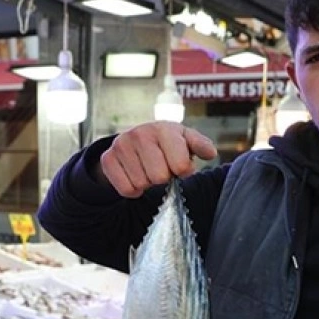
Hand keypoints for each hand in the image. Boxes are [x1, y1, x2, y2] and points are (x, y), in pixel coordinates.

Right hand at [98, 122, 216, 197]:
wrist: (136, 139)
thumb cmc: (168, 142)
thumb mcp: (186, 140)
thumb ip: (200, 145)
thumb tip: (210, 153)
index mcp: (164, 128)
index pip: (180, 166)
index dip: (183, 171)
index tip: (179, 165)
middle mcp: (140, 133)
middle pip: (159, 177)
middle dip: (163, 177)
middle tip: (161, 168)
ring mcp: (121, 145)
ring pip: (141, 184)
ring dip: (148, 183)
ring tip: (148, 170)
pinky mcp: (108, 158)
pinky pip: (125, 189)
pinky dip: (133, 190)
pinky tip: (136, 176)